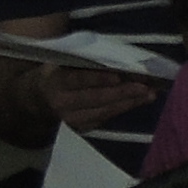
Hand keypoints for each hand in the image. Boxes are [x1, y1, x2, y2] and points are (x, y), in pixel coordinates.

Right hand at [40, 63, 160, 129]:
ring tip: (150, 94)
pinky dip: (124, 108)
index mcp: (55, 81)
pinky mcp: (82, 128)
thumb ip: (82, 62)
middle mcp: (62, 103)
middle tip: (144, 87)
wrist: (38, 101)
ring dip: (129, 102)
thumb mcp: (61, 64)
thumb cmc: (57, 74)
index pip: (78, 80)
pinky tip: (140, 101)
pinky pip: (106, 118)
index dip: (97, 79)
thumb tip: (114, 59)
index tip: (117, 76)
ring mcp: (72, 119)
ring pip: (104, 111)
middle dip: (122, 92)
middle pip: (95, 98)